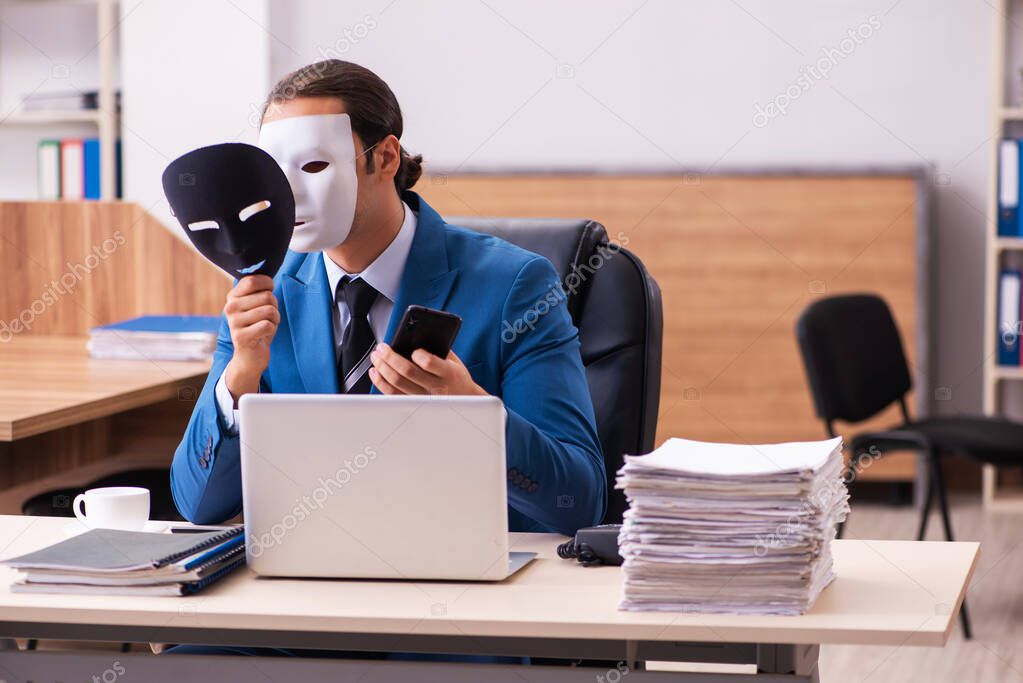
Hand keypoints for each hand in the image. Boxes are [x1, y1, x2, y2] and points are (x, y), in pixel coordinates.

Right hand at [223, 275, 278, 401]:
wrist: (250, 356)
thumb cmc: (257, 326)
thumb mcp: (256, 305)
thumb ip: (259, 290)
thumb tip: (267, 274)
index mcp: (233, 296)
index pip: (253, 280)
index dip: (268, 285)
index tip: (269, 293)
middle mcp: (230, 307)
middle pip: (267, 296)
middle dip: (274, 307)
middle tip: (268, 317)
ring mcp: (234, 322)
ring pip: (269, 311)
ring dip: (275, 319)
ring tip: (266, 325)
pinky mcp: (241, 337)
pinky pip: (268, 325)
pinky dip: (272, 330)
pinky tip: (263, 335)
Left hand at [369, 343, 486, 395]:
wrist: (464, 399)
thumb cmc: (457, 376)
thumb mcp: (454, 360)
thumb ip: (438, 349)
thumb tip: (416, 336)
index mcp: (448, 373)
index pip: (429, 363)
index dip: (418, 354)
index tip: (413, 349)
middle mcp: (435, 387)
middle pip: (407, 372)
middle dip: (390, 357)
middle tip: (381, 348)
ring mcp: (423, 397)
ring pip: (397, 384)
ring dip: (383, 369)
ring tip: (376, 358)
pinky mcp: (414, 404)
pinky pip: (393, 395)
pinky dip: (381, 383)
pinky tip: (376, 372)